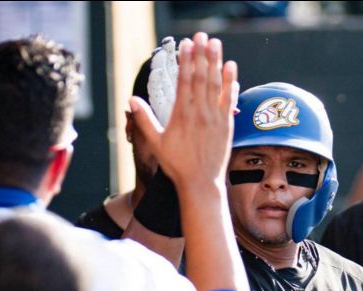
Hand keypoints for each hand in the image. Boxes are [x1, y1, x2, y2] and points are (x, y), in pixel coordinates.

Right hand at [129, 32, 238, 191]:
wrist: (201, 183)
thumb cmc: (177, 165)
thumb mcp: (156, 143)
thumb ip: (144, 119)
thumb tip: (131, 100)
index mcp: (181, 114)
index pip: (184, 80)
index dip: (186, 60)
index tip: (186, 44)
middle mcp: (199, 112)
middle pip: (201, 76)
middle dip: (201, 54)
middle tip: (201, 35)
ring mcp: (215, 117)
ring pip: (216, 83)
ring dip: (215, 61)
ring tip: (215, 43)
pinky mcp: (226, 124)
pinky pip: (228, 98)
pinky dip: (230, 82)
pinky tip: (231, 67)